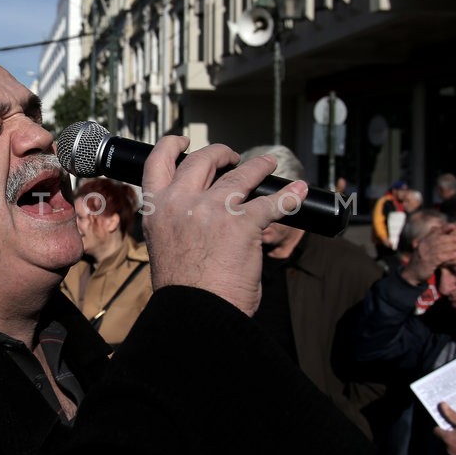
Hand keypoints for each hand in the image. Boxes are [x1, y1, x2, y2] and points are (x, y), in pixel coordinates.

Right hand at [140, 139, 307, 316]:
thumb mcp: (164, 245)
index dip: (173, 145)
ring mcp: (213, 209)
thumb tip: (200, 216)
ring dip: (258, 166)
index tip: (184, 142)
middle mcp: (181, 202)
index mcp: (157, 209)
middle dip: (221, 153)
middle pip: (203, 159)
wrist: (196, 313)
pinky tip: (299, 192)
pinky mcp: (243, 223)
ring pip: (242, 174)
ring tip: (268, 165)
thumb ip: (176, 223)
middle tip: (233, 158)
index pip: (158, 161)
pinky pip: (274, 202)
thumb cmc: (183, 288)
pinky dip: (290, 196)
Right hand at [401, 224, 455, 285]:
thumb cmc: (420, 261)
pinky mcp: (428, 262)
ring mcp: (425, 254)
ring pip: (441, 248)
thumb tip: (435, 227)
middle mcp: (423, 246)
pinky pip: (440, 257)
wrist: (412, 274)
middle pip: (439, 239)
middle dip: (452, 238)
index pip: (434, 233)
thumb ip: (430, 239)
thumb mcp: (423, 249)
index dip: (443, 228)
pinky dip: (449, 255)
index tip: (453, 226)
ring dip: (453, 246)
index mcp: (423, 242)